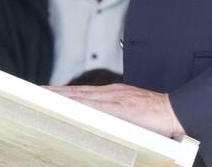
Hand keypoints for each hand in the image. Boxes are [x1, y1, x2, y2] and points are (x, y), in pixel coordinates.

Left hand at [48, 84, 185, 138]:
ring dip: (62, 96)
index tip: (45, 92)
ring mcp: (115, 98)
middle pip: (76, 91)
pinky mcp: (121, 107)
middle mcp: (110, 93)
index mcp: (112, 94)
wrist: (176, 109)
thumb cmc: (156, 113)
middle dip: (55, 91)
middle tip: (35, 91)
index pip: (81, 92)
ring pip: (82, 96)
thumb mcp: (130, 109)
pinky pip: (96, 105)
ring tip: (43, 97)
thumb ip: (114, 112)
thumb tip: (99, 120)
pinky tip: (68, 106)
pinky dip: (80, 104)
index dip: (62, 91)